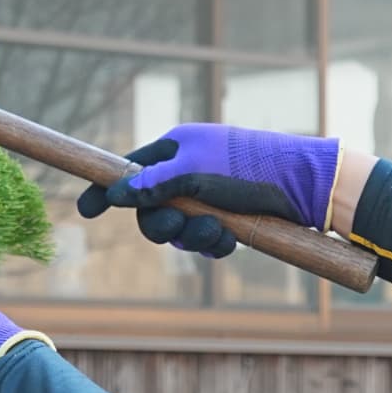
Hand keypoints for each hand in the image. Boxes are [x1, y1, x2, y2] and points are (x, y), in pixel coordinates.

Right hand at [75, 124, 342, 257]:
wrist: (306, 186)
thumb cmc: (249, 168)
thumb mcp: (195, 171)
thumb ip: (153, 182)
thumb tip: (116, 193)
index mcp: (177, 148)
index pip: (129, 169)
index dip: (107, 188)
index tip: (85, 210)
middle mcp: (189, 171)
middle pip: (150, 208)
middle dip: (162, 222)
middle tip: (179, 225)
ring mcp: (209, 196)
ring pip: (178, 228)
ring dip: (192, 235)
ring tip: (217, 231)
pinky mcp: (229, 218)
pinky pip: (204, 240)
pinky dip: (213, 244)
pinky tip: (229, 241)